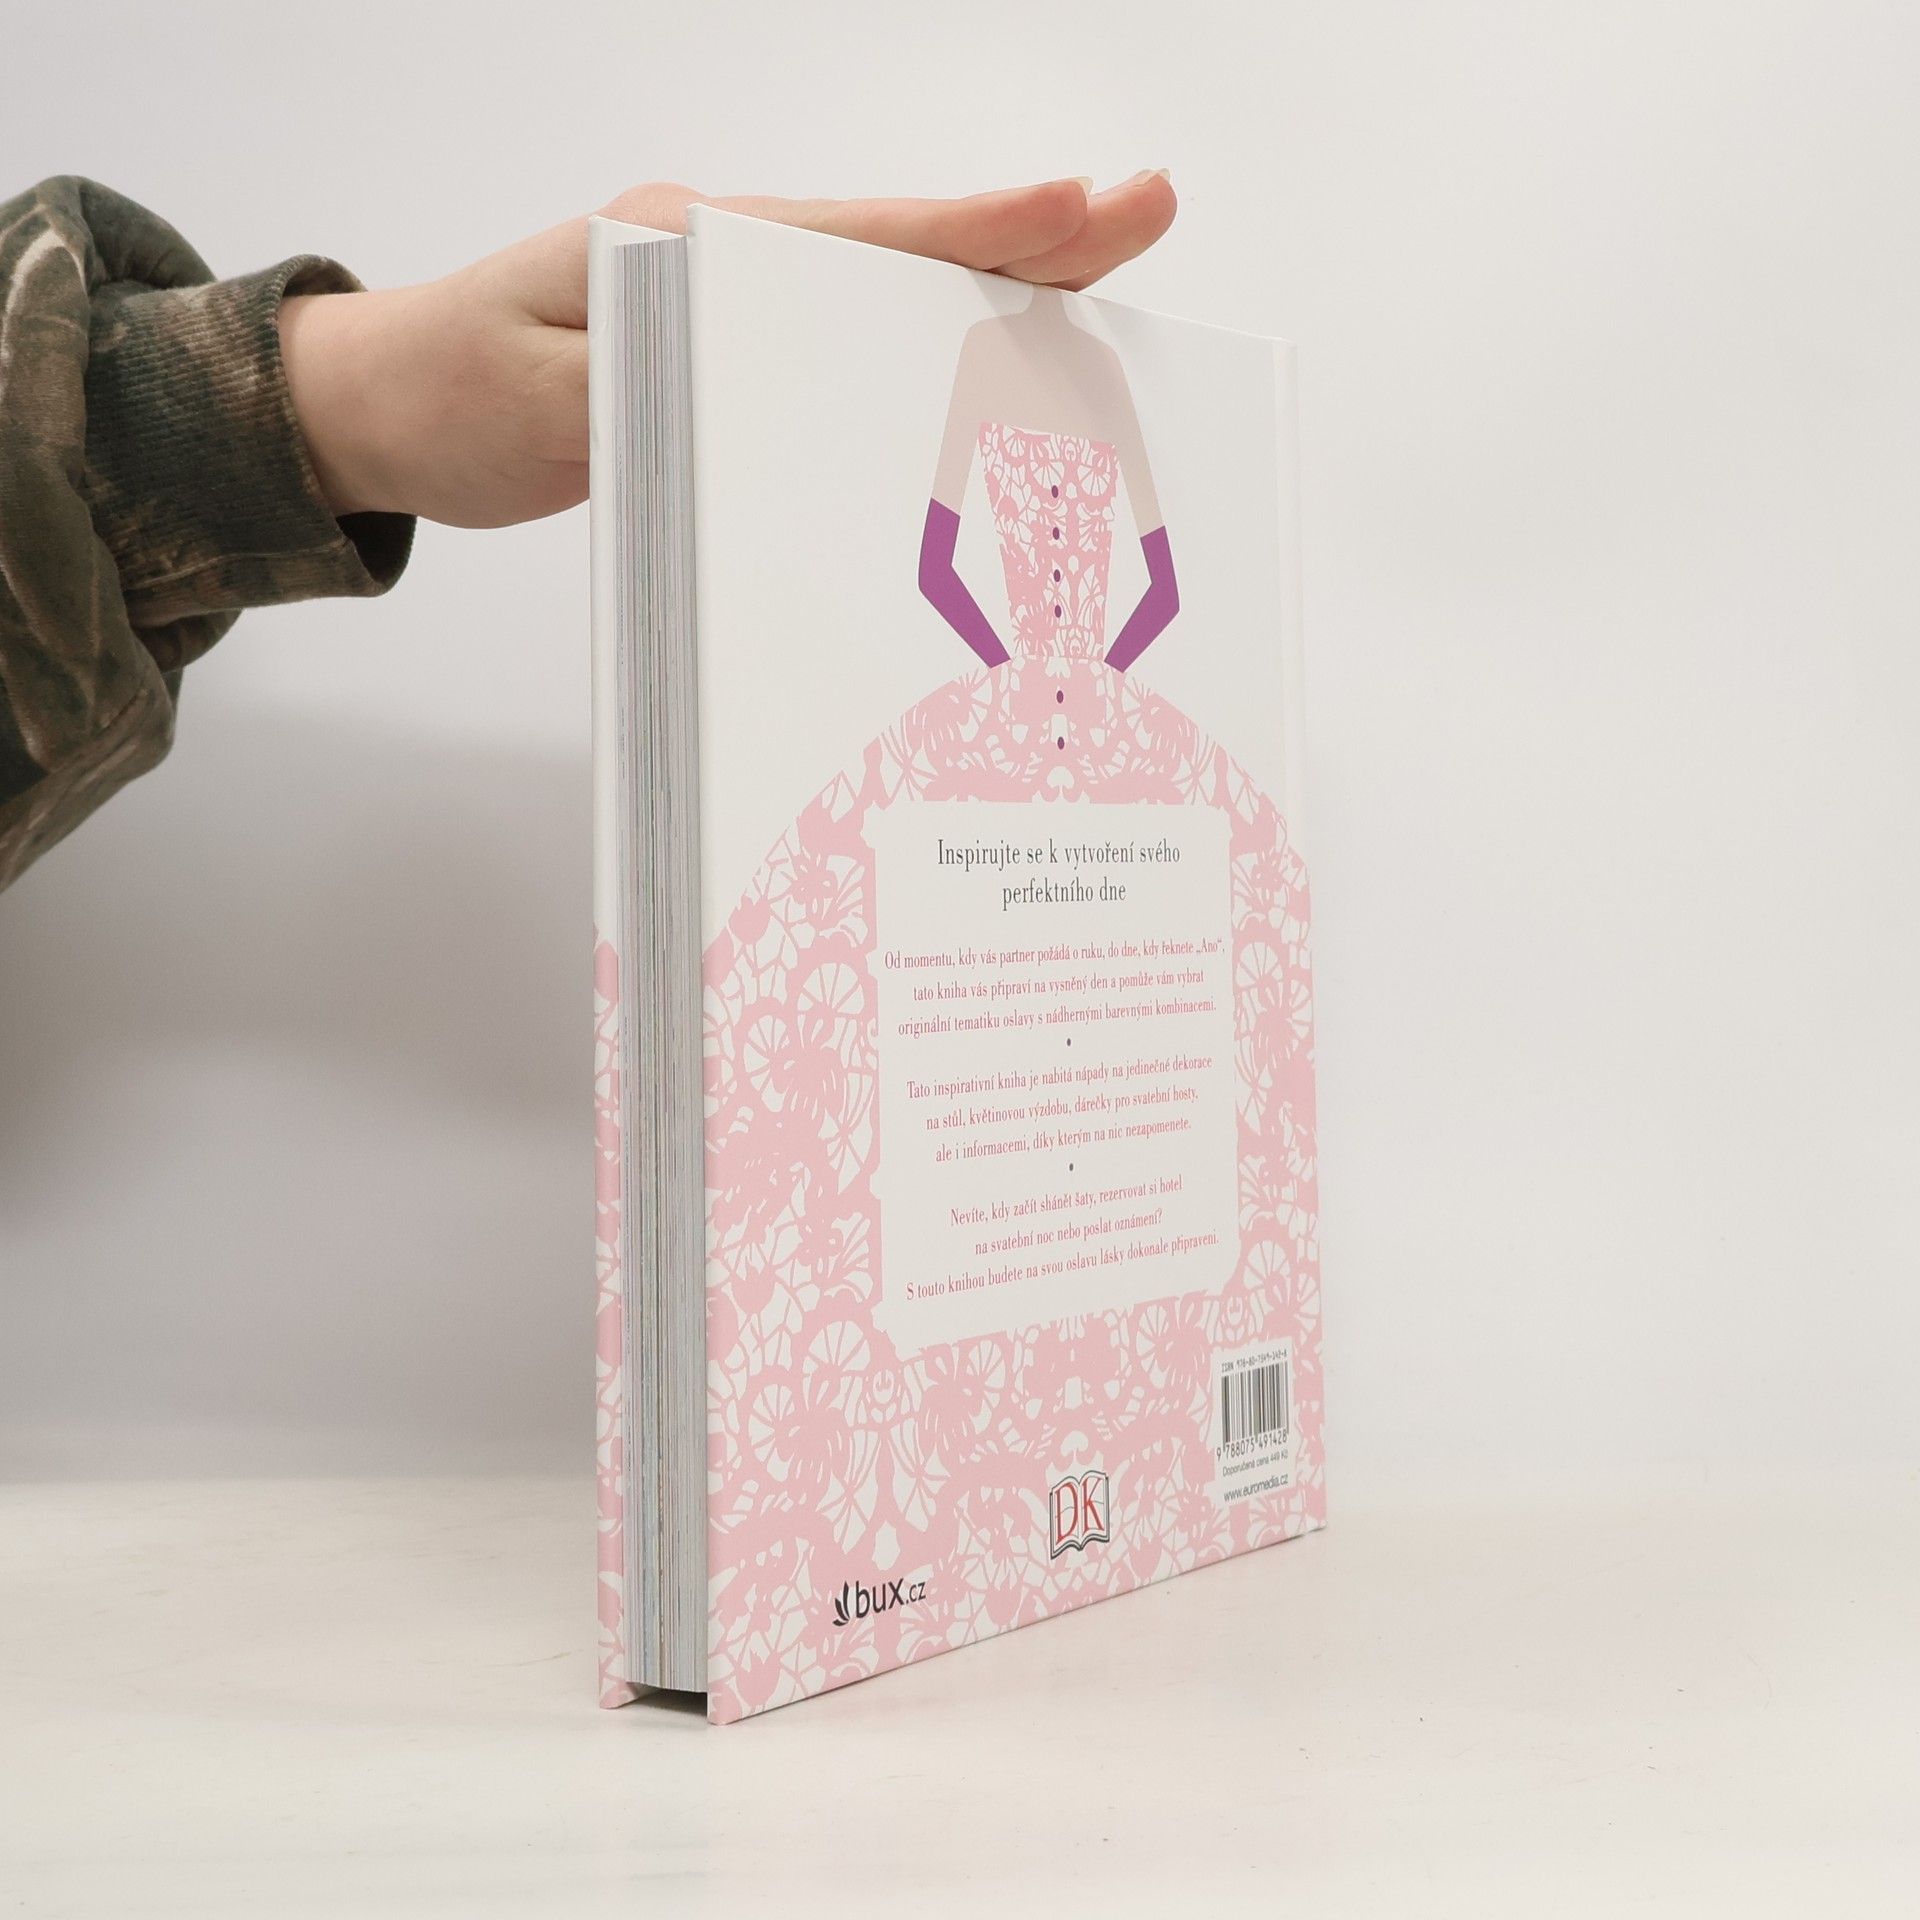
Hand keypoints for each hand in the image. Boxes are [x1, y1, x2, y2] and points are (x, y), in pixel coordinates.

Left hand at [279, 174, 1177, 530]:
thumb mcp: (541, 411)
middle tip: (1143, 218)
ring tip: (1104, 282)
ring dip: (992, 285)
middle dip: (1024, 240)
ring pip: (881, 289)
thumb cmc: (446, 401)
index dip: (974, 232)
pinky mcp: (723, 348)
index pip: (854, 239)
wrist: (374, 407)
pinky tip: (987, 352)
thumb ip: (657, 393)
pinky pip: (844, 337)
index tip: (1080, 211)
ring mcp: (725, 294)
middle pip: (896, 249)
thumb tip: (782, 386)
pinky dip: (925, 336)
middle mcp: (719, 254)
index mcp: (683, 246)